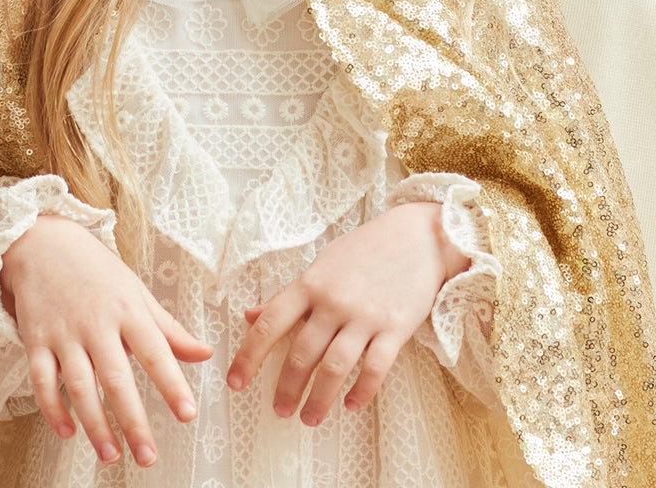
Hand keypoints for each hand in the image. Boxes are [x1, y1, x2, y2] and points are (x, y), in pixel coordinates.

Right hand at [0, 214, 211, 466]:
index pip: (155, 352)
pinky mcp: (36, 341)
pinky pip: (42, 382)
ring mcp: (64, 334)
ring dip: (95, 424)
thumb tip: (205, 354)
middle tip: (148, 456)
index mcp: (128, 310)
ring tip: (112, 455)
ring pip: (79, 387)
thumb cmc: (99, 272)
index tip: (187, 414)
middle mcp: (97, 324)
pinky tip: (68, 432)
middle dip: (133, 420)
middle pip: (116, 379)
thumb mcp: (137, 293)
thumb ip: (169, 329)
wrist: (45, 245)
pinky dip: (53, 409)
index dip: (172, 384)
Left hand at [227, 202, 467, 425]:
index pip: (270, 322)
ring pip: (334, 367)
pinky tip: (351, 404)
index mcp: (311, 283)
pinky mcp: (395, 328)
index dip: (249, 355)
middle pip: (302, 354)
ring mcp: (366, 315)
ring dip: (319, 399)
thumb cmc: (366, 250)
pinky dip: (361, 391)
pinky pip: (375, 369)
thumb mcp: (322, 265)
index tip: (236, 383)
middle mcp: (335, 301)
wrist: (420, 236)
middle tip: (280, 410)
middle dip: (287, 388)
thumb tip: (250, 315)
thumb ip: (288, 294)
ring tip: (310, 418)